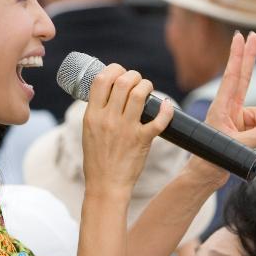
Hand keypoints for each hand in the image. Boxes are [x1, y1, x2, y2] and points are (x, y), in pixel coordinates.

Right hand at [81, 64, 174, 195]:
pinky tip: (166, 106)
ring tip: (148, 89)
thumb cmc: (97, 159)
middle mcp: (108, 119)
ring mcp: (126, 129)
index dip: (113, 69)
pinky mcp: (142, 140)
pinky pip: (158, 120)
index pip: (101, 80)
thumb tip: (109, 93)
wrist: (106, 185)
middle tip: (137, 81)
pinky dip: (165, 110)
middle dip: (134, 75)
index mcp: (92, 115)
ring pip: (139, 94)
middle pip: (123, 82)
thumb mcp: (89, 131)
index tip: (120, 72)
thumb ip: (97, 112)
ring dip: (147, 86)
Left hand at [184, 32, 255, 188]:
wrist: (204, 175)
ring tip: (255, 145)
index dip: (238, 56)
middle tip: (252, 35)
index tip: (241, 37)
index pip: (232, 76)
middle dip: (248, 58)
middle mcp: (229, 109)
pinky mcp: (242, 129)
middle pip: (243, 78)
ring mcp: (236, 118)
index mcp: (222, 107)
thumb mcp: (237, 146)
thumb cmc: (212, 158)